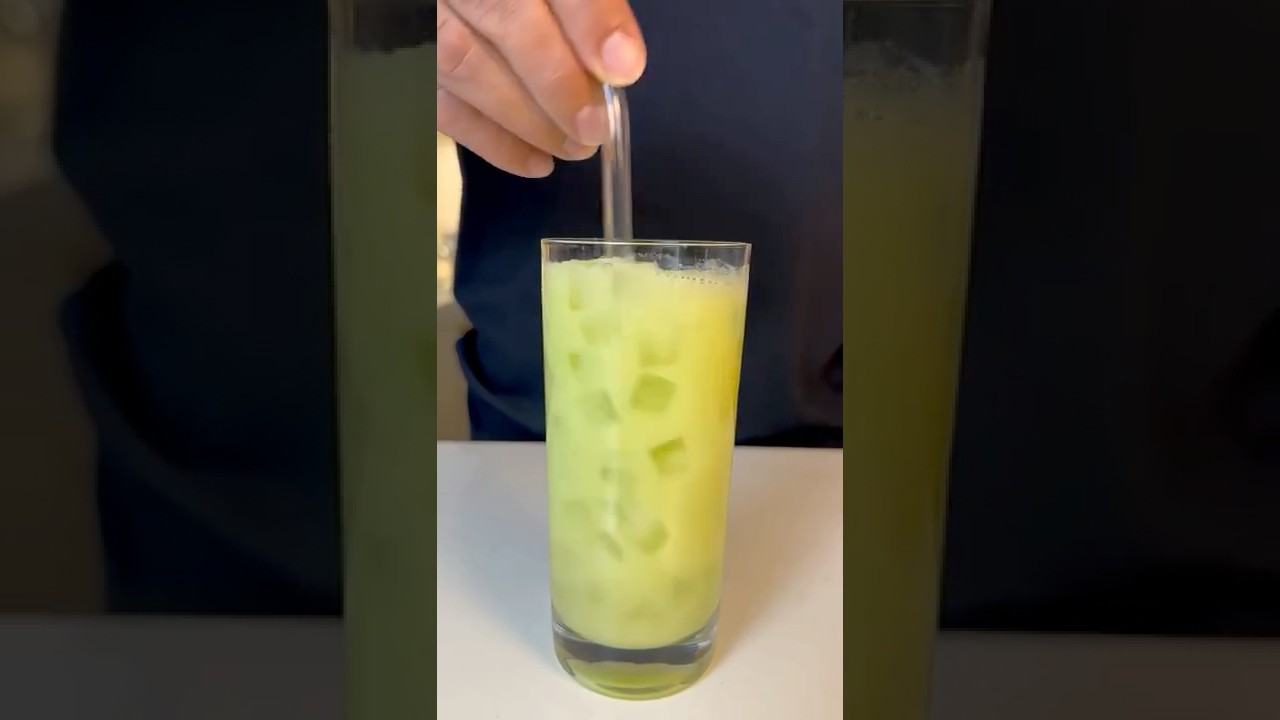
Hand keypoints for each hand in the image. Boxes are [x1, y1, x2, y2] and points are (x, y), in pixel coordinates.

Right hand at [437, 0, 645, 177]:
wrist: (467, 7)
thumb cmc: (526, 8)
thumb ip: (582, 9)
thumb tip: (616, 63)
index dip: (588, 19)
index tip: (623, 67)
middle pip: (504, 18)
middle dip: (557, 80)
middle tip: (595, 127)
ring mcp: (421, 15)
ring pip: (463, 62)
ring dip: (526, 118)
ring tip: (575, 148)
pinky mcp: (400, 58)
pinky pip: (436, 101)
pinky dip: (488, 139)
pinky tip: (535, 162)